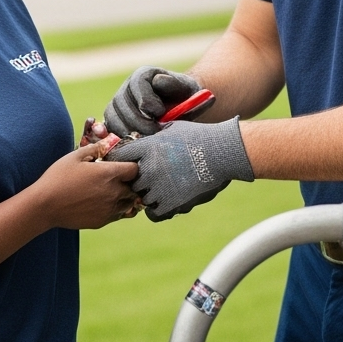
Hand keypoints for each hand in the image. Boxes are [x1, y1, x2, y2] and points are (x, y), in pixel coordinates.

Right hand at [32, 143, 139, 229]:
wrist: (45, 206)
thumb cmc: (58, 177)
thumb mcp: (75, 156)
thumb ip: (96, 148)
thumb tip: (108, 142)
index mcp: (109, 174)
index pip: (135, 169)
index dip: (132, 165)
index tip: (125, 164)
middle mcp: (114, 193)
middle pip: (136, 188)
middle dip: (131, 182)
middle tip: (121, 178)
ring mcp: (109, 210)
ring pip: (130, 204)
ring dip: (127, 197)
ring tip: (115, 190)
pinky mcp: (103, 222)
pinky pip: (119, 215)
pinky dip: (117, 208)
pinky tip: (105, 202)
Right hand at [104, 66, 201, 136]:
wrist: (181, 111)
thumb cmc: (185, 99)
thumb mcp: (186, 89)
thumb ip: (174, 84)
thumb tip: (157, 82)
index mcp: (143, 75)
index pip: (136, 85)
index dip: (147, 100)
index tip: (161, 113)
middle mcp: (127, 88)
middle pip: (121, 103)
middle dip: (138, 120)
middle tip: (155, 132)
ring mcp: (118, 105)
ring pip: (113, 117)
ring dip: (128, 131)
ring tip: (147, 139)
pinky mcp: (115, 120)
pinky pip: (109, 129)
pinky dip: (119, 137)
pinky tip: (133, 143)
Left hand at [105, 118, 253, 221]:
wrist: (222, 152)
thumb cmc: (200, 136)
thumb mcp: (172, 128)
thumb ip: (152, 136)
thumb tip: (139, 137)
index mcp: (148, 148)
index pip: (120, 156)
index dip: (122, 159)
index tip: (128, 162)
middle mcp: (150, 168)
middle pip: (129, 179)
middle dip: (137, 178)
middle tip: (148, 176)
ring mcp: (160, 187)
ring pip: (141, 197)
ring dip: (148, 194)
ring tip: (163, 187)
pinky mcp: (172, 203)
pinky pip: (153, 213)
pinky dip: (158, 209)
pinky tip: (166, 200)